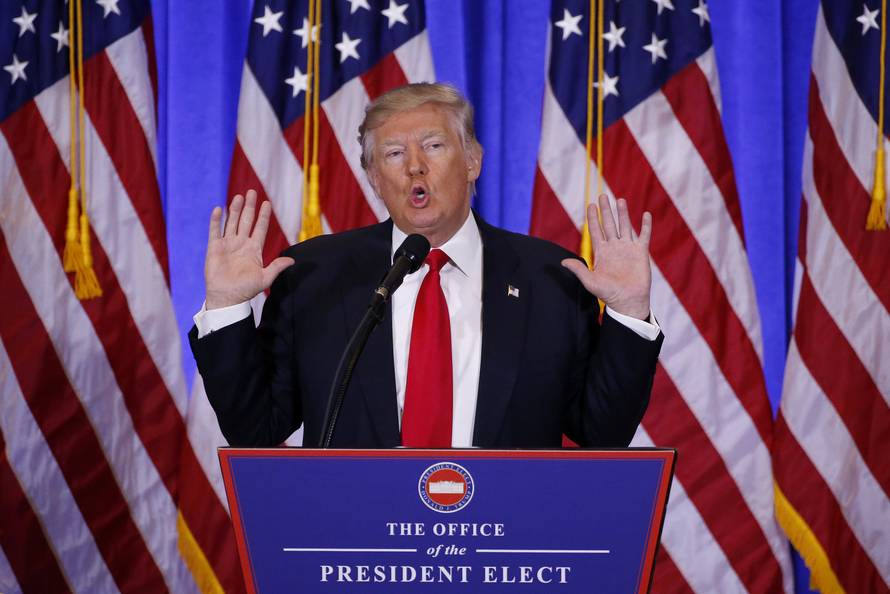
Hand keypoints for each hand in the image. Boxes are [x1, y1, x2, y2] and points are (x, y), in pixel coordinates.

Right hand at [205, 189, 294, 309]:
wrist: (227, 298)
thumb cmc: (245, 290)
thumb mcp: (265, 278)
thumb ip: (277, 267)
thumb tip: (292, 260)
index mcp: (253, 249)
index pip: (260, 228)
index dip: (263, 216)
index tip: (267, 203)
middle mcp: (241, 244)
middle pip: (246, 221)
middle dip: (250, 207)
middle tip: (252, 192)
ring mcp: (227, 245)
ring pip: (232, 222)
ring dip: (235, 210)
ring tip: (239, 197)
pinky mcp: (214, 248)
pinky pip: (215, 231)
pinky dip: (217, 220)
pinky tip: (219, 209)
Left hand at [562, 194, 651, 319]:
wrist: (627, 301)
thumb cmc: (608, 293)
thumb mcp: (590, 281)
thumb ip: (578, 269)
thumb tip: (562, 262)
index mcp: (602, 252)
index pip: (596, 231)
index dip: (593, 218)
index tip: (590, 205)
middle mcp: (614, 247)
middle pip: (609, 224)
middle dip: (606, 210)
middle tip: (602, 196)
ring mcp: (628, 249)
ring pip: (625, 226)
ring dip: (623, 213)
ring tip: (620, 199)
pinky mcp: (641, 252)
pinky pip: (644, 235)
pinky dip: (646, 225)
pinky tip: (646, 214)